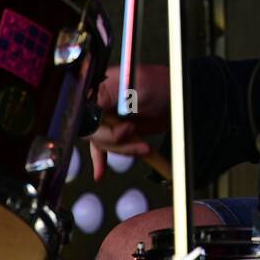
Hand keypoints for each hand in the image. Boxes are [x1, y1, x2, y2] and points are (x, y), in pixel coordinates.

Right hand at [87, 63, 170, 181]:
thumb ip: (113, 94)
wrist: (175, 97)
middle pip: (91, 131)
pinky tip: (99, 174)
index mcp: (99, 88)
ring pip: (101, 142)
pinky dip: (101, 160)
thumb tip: (93, 102)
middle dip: (114, 140)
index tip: (125, 130)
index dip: (102, 126)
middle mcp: (98, 103)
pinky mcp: (114, 131)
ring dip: (121, 148)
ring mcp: (105, 118)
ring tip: (142, 147)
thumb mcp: (138, 86)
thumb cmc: (161, 86)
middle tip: (134, 133)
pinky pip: (101, 148)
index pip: (84, 113)